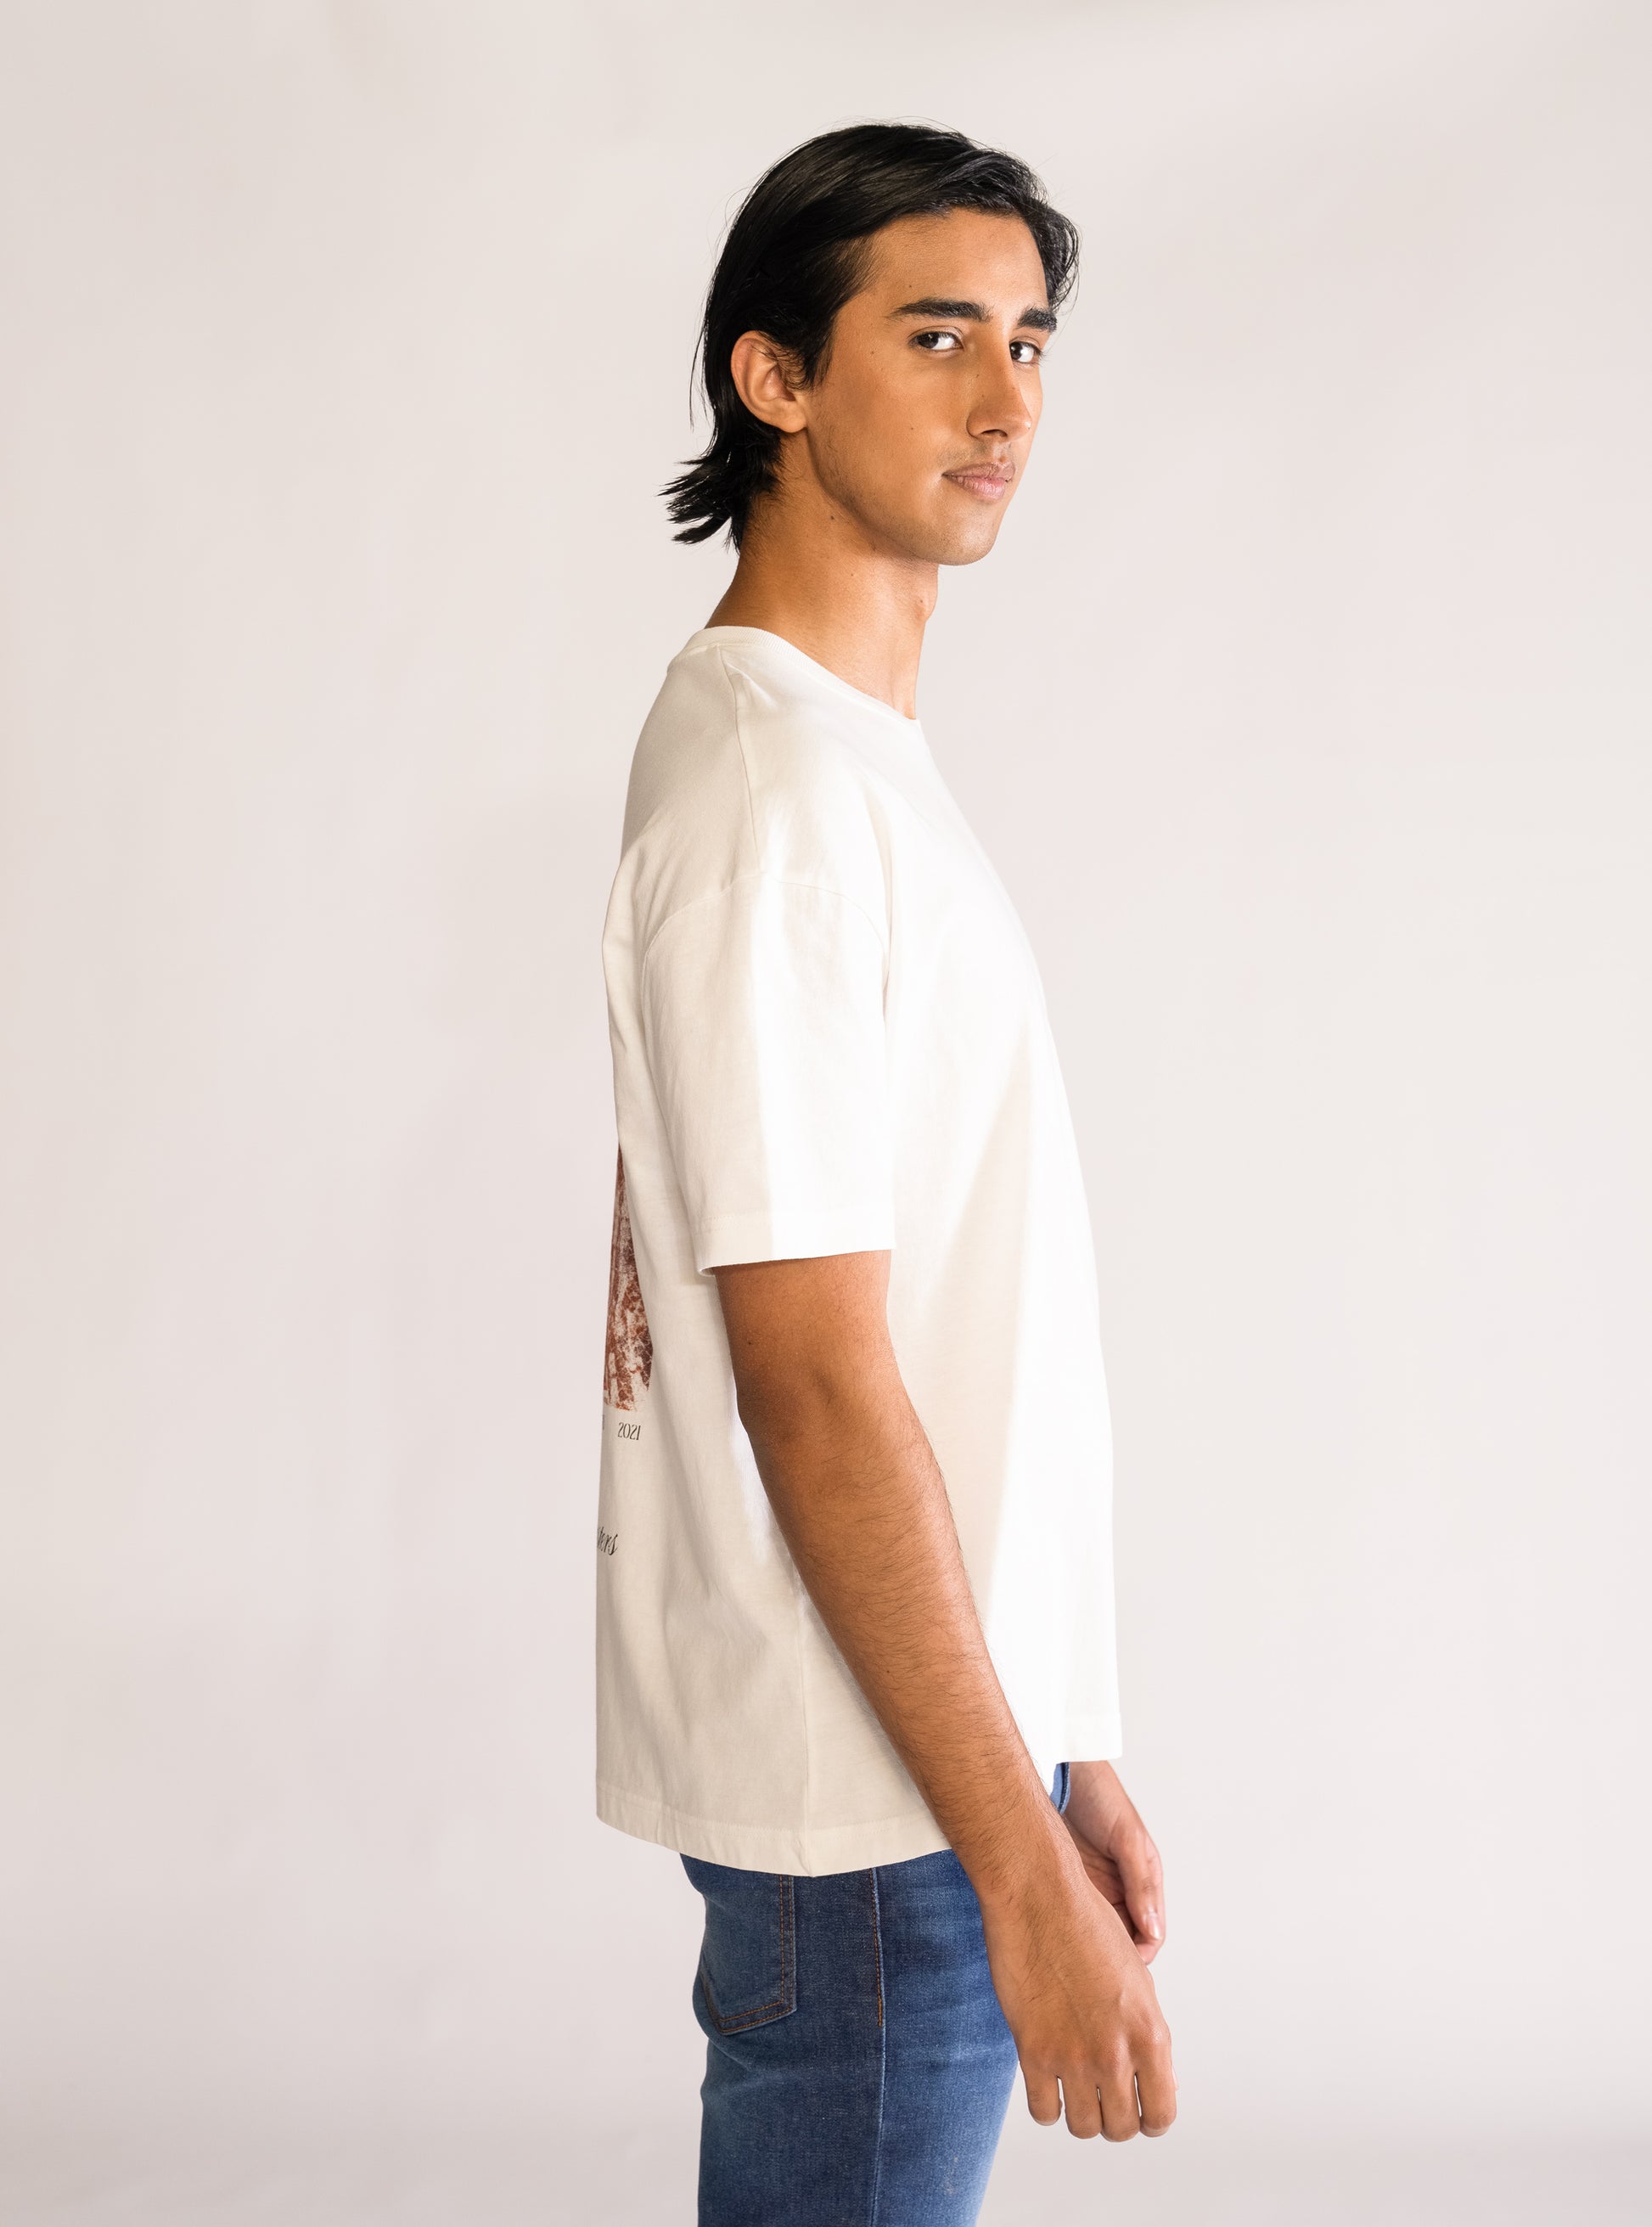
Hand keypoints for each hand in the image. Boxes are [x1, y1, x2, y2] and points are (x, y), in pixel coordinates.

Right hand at [977, 1813, 1175, 2141]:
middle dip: (1114, 2119)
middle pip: (1122, 2129)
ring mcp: (1074, 2055)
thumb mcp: (1136, 1980)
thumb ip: (1149, 2037)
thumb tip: (1165, 2086)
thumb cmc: (1087, 1926)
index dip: (1150, 2119)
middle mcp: (1117, 2051)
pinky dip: (1046, 2106)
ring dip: (1080, 2115)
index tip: (1137, 2109)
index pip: (1162, 2115)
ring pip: (1084, 2128)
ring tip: (1073, 2089)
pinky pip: (1044, 2112)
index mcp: (1151, 2032)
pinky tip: (1046, 2081)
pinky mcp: (1033, 2051)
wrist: (1039, 1894)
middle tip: (1101, 2096)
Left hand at [1061, 1761, 1166, 1964]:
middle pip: (1121, 1941)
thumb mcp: (1127, 1838)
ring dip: (1090, 1948)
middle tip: (1096, 1975)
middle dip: (1114, 1960)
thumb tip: (1153, 1932)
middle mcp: (1118, 1890)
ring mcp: (1090, 1889)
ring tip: (1074, 1960)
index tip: (1123, 1969)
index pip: (1149, 1935)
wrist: (1058, 1768)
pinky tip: (1055, 1936)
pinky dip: (1065, 1929)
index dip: (1139, 1956)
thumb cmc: (1098, 1794)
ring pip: (1096, 1934)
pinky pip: (1069, 1917)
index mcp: (1142, 1881)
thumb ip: (1141, 1883)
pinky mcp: (1062, 1883)